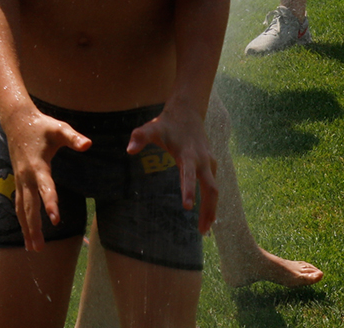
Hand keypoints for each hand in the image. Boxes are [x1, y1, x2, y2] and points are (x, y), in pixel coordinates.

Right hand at [1, 105, 92, 250]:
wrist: (17, 121)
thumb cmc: (41, 126)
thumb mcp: (59, 129)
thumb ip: (73, 138)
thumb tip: (88, 144)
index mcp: (38, 166)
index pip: (45, 187)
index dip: (50, 203)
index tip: (55, 220)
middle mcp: (26, 176)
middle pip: (28, 206)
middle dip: (33, 227)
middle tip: (38, 248)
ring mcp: (20, 180)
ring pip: (21, 208)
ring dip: (26, 228)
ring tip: (32, 249)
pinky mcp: (18, 181)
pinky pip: (19, 203)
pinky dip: (22, 219)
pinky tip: (27, 232)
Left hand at [127, 103, 218, 233]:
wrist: (188, 111)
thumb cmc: (167, 123)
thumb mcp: (152, 127)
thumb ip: (140, 137)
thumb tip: (129, 150)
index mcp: (188, 155)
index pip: (190, 175)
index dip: (189, 190)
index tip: (188, 208)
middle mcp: (203, 161)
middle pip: (211, 189)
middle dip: (208, 210)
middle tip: (201, 232)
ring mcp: (209, 163)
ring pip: (215, 189)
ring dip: (212, 209)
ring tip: (204, 229)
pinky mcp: (211, 165)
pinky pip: (213, 185)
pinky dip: (212, 201)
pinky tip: (206, 213)